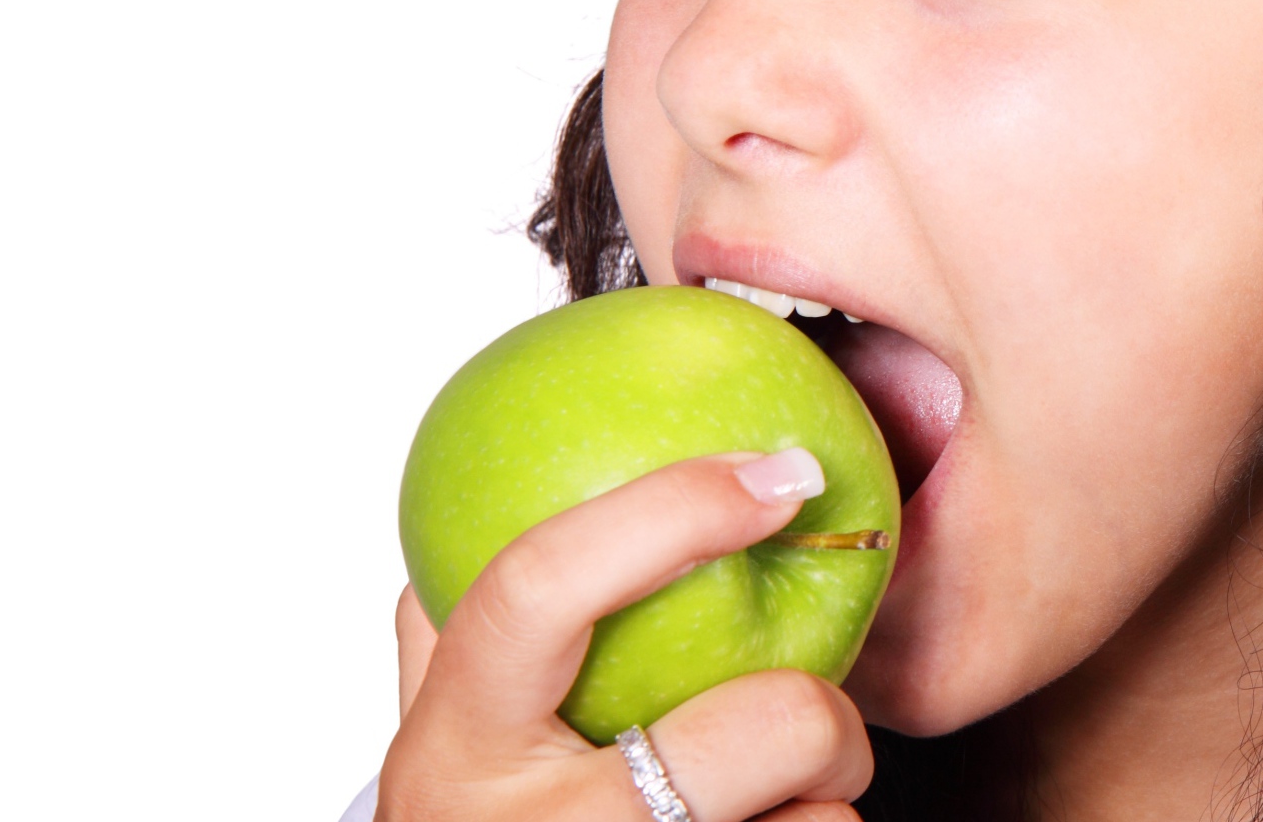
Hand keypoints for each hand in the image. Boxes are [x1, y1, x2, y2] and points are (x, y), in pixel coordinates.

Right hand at [377, 452, 872, 821]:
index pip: (538, 588)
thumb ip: (453, 647)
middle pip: (760, 725)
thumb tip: (473, 515)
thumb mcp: (439, 759)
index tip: (782, 474)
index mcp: (451, 753)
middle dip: (823, 715)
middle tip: (813, 724)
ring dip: (822, 818)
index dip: (671, 509)